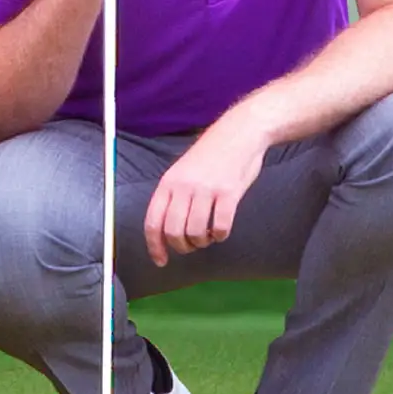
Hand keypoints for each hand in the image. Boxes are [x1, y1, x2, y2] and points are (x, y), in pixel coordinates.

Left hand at [144, 113, 269, 267]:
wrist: (239, 133)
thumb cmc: (212, 155)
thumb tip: (165, 230)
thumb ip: (173, 196)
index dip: (155, 247)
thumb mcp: (182, 171)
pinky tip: (222, 229)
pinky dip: (221, 235)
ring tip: (208, 234)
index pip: (153, 222)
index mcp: (168, 183)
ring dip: (203, 241)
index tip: (161, 261)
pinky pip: (221, 227)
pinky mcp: (229, 193)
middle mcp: (184, 187)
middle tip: (192, 245)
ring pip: (196, 233)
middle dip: (182, 247)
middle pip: (174, 233)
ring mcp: (206, 189)